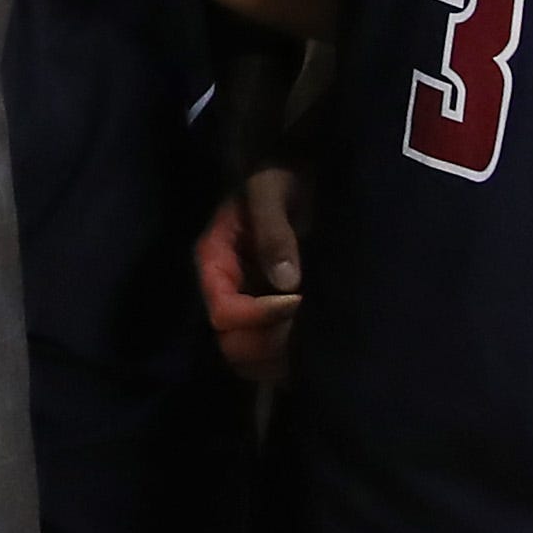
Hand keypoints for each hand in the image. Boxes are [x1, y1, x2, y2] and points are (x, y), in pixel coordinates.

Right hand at [197, 167, 306, 383]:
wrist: (300, 174)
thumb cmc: (281, 176)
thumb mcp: (273, 193)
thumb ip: (274, 232)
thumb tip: (287, 282)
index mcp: (214, 260)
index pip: (224, 311)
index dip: (258, 316)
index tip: (297, 301)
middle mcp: (225, 290)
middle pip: (232, 344)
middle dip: (271, 342)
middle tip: (311, 327)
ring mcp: (246, 306)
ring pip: (250, 358)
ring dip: (282, 354)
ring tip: (317, 336)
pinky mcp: (268, 315)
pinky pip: (269, 354)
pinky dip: (290, 357)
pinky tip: (318, 343)